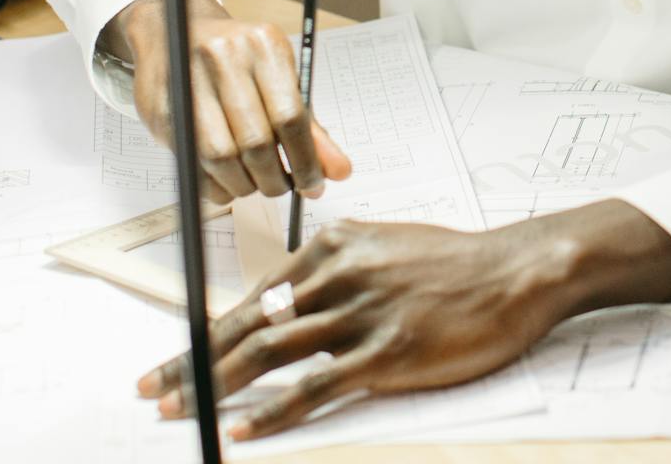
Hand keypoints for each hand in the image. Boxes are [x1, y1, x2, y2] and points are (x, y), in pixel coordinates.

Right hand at [106, 0, 352, 204]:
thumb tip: (338, 171)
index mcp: (265, 46)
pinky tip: (226, 181)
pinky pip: (192, 161)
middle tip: (282, 188)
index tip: (313, 185)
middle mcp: (225, 58)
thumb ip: (310, 128)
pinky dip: (214, 185)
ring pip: (221, 156)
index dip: (305, 161)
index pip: (291, 116)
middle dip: (274, 178)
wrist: (174, 30)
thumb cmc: (237, 62)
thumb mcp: (279, 81)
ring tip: (255, 184)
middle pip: (255, 141)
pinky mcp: (161, 107)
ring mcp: (188, 80)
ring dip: (243, 185)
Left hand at [137, 200, 670, 441]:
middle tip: (152, 389)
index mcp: (334, 246)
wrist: (518, 270)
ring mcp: (363, 313)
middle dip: (193, 360)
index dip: (204, 331)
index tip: (171, 356)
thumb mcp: (385, 244)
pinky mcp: (389, 352)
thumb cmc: (456, 263)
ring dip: (217, 385)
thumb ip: (335, 266)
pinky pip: (316, 386)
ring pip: (271, 353)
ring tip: (181, 410)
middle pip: (249, 324)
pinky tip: (246, 427)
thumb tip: (285, 296)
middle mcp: (340, 274)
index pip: (253, 296)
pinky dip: (275, 410)